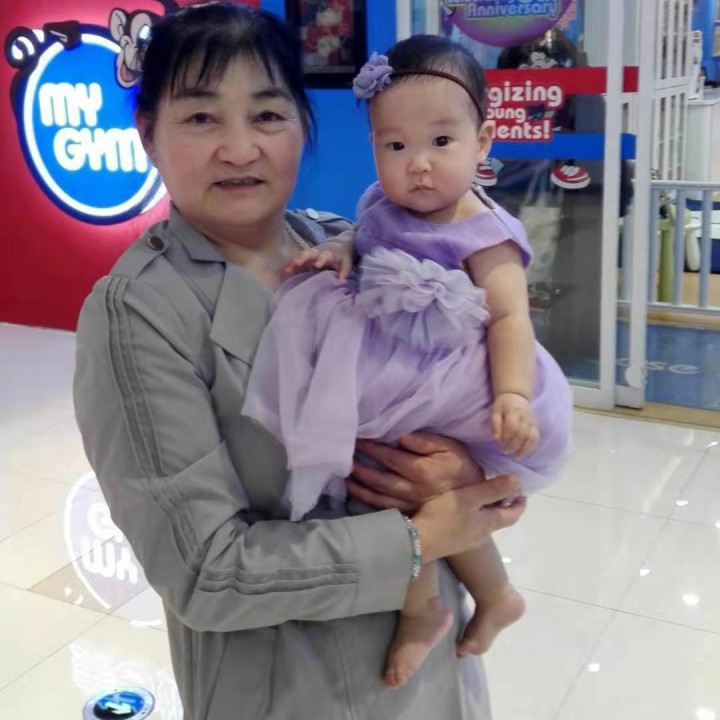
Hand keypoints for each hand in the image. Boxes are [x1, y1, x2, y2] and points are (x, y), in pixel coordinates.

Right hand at [284, 238, 352, 279]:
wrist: (337, 246)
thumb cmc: (341, 257)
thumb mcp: (346, 263)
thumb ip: (345, 271)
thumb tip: (342, 280)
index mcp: (329, 254)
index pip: (325, 255)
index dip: (322, 259)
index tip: (318, 264)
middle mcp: (318, 253)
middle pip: (310, 253)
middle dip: (304, 257)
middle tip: (298, 262)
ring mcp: (310, 255)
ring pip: (301, 256)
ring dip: (294, 262)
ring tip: (288, 270)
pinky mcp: (305, 259)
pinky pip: (297, 261)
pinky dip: (291, 266)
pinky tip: (285, 272)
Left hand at [347, 433, 485, 512]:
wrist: (478, 500)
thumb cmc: (463, 468)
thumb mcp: (451, 448)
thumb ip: (426, 441)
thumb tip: (401, 436)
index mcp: (422, 471)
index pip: (391, 457)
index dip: (373, 448)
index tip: (359, 440)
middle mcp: (413, 490)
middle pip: (380, 479)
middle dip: (360, 469)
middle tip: (344, 459)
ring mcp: (410, 505)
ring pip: (379, 497)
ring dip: (360, 488)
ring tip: (345, 479)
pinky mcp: (411, 514)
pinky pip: (386, 510)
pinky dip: (369, 504)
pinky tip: (358, 496)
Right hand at [412, 477, 525, 561]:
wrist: (418, 542)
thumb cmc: (445, 516)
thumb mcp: (470, 497)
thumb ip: (493, 489)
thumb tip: (518, 481)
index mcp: (489, 523)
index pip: (513, 515)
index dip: (520, 503)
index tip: (522, 493)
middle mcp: (482, 534)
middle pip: (499, 520)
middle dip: (503, 506)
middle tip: (503, 492)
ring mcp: (467, 541)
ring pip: (484, 524)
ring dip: (487, 512)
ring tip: (480, 498)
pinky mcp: (453, 543)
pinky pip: (470, 528)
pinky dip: (473, 517)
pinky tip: (460, 511)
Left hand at [491, 393, 538, 458]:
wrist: (517, 395)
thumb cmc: (504, 404)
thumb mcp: (495, 410)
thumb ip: (495, 423)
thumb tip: (496, 438)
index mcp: (514, 411)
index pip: (512, 425)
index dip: (507, 435)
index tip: (501, 441)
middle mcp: (526, 417)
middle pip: (522, 433)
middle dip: (513, 444)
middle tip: (505, 451)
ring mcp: (532, 422)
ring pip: (532, 437)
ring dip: (525, 449)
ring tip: (517, 456)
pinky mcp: (536, 425)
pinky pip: (536, 438)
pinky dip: (531, 447)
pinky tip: (524, 453)